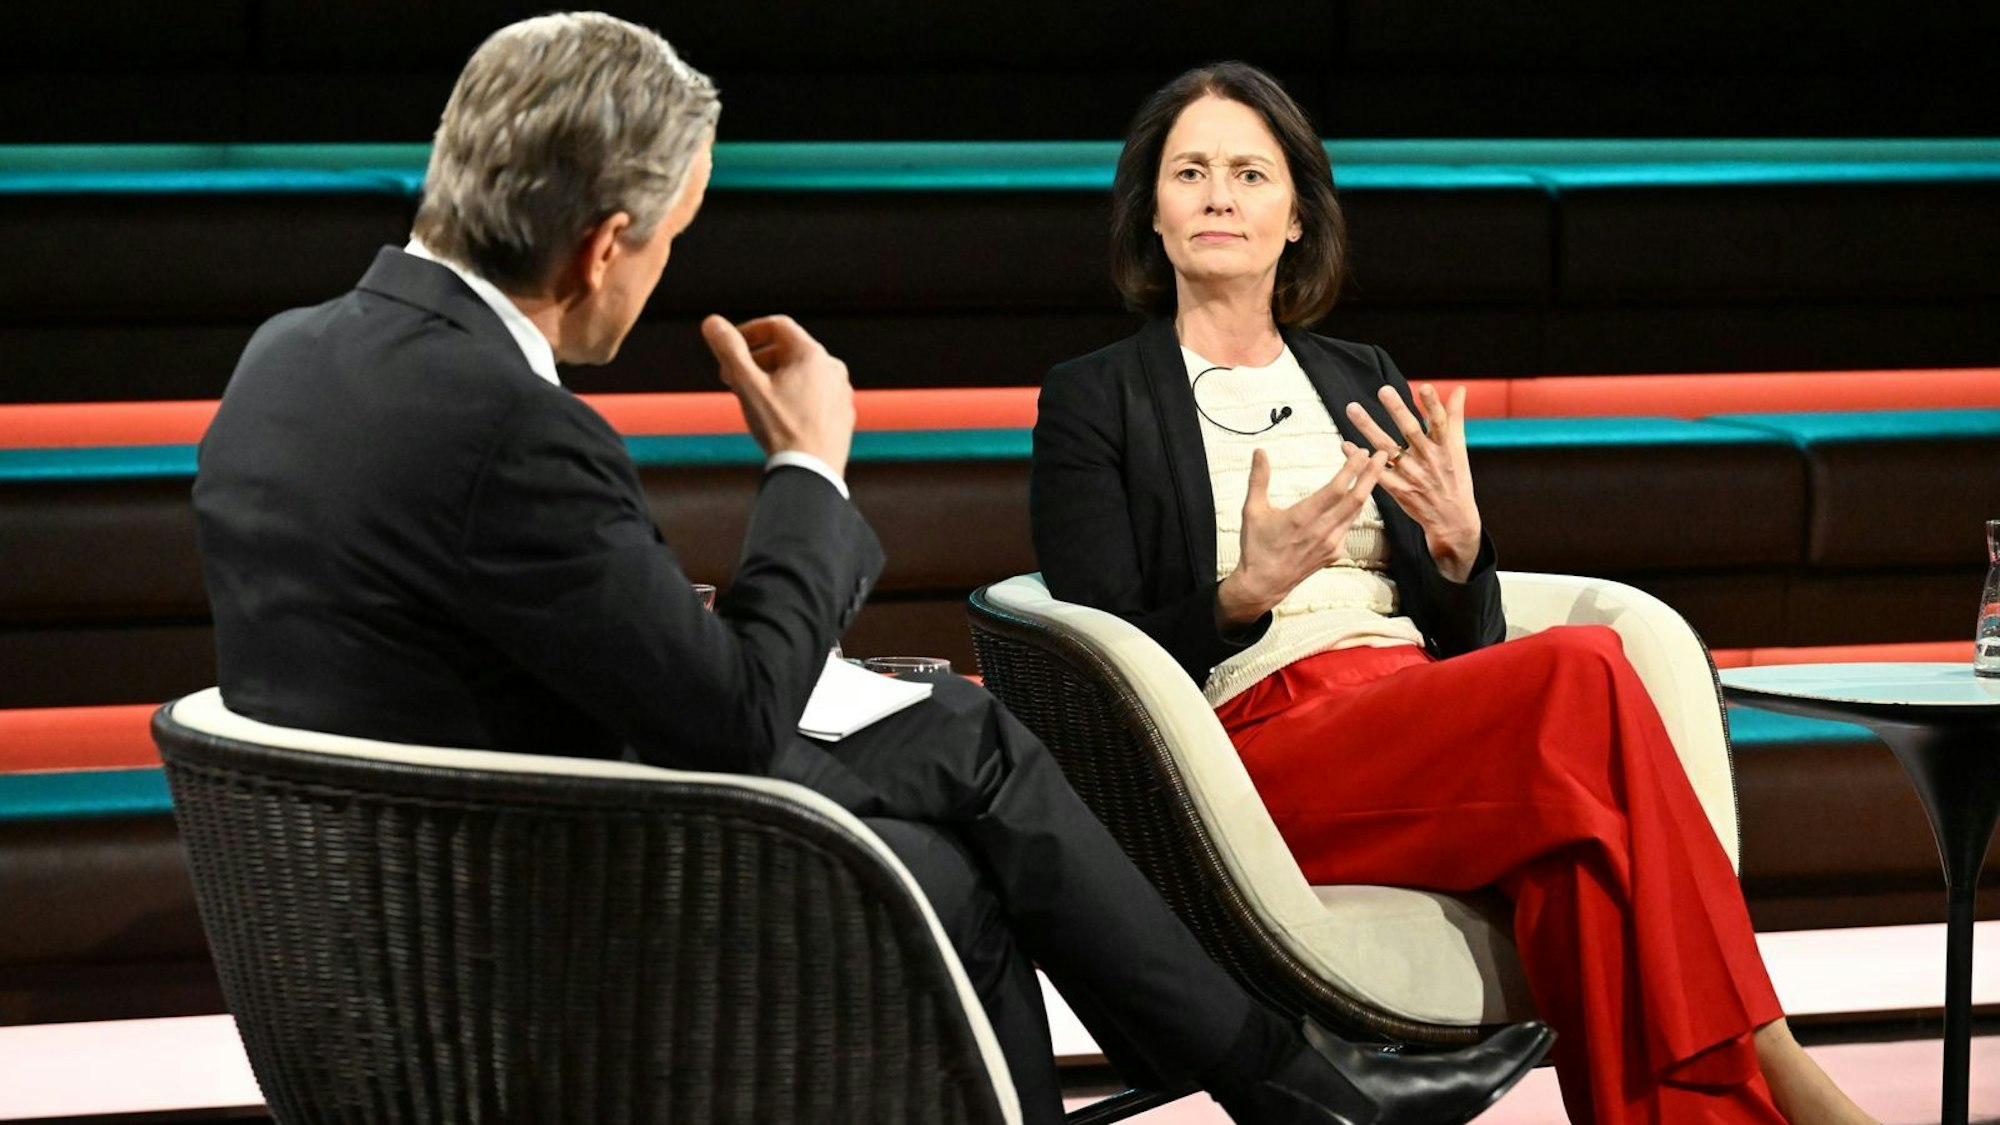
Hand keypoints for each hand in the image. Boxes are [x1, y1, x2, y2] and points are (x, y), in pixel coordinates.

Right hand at [701, 314, 855, 477]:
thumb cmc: (780, 428)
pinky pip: (815, 395)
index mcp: (813, 355)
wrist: (812, 473)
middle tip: (733, 379)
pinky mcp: (843, 414)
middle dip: (757, 360)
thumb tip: (712, 323)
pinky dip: (794, 397)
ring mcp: (842, 392)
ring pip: (803, 374)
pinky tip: (778, 417)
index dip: (749, 332)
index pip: (778, 326)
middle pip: (790, 351)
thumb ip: (730, 351)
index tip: (730, 348)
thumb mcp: (748, 386)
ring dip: (774, 379)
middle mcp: (833, 368)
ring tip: (753, 399)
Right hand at [1217, 443, 1388, 627]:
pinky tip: (1355, 498)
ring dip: (1367, 490)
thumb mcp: (1252, 510)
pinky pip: (1349, 526)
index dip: (1352, 469)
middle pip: (1356, 498)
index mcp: (1302, 518)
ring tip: (1373, 471)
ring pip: (1356, 512)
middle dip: (1371, 474)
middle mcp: (1321, 531)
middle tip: (1381, 455)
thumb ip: (1258, 479)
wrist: (1263, 584)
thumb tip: (1259, 451)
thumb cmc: (1256, 547)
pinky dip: (1354, 509)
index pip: (1336, 489)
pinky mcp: (1334, 553)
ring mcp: (1331, 544)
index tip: (1361, 452)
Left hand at [1343, 383, 1481, 580]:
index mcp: (1446, 448)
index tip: (1425, 387)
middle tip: (1383, 390)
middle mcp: (1428, 460)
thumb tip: (1459, 388)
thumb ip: (1455, 417)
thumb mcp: (1458, 448)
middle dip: (1398, 411)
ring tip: (1351, 408)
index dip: (1434, 406)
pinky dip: (1360, 460)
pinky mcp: (1398, 489)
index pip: (1440, 423)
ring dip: (1368, 428)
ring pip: (1387, 448)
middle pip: (1411, 431)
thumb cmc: (1455, 477)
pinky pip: (1376, 473)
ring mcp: (1412, 475)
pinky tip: (1345, 444)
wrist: (1452, 519)